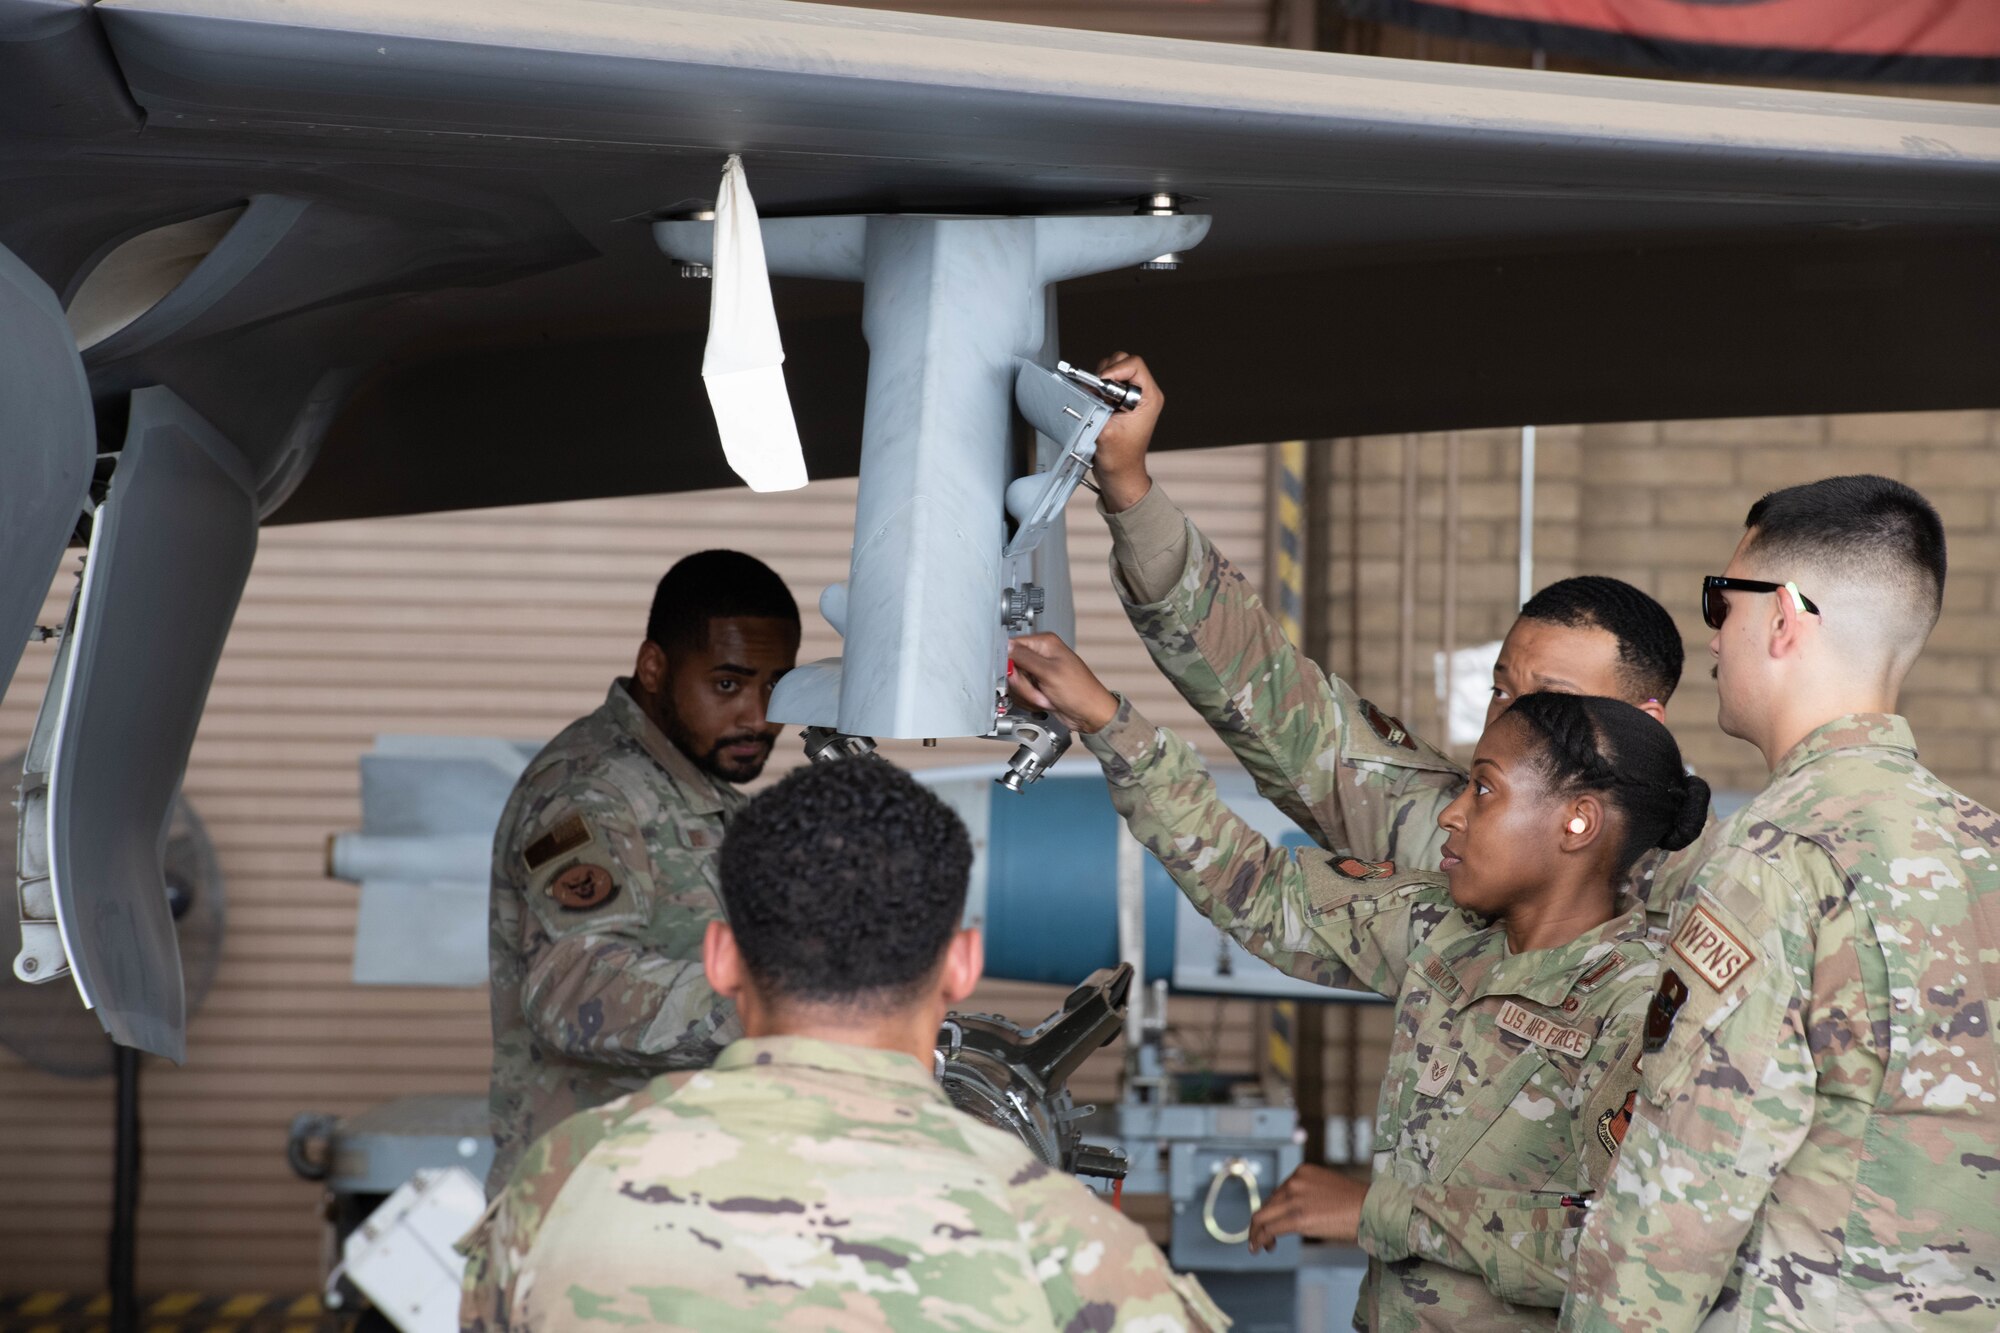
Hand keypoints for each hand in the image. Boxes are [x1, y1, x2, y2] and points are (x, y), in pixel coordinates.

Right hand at [1007, 633, 1118, 733]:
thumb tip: (1006, 645)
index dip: (1009, 662)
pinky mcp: (1037, 686)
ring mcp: (1038, 672)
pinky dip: (1031, 700)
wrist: (1089, 714)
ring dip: (1028, 695)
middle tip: (1038, 688)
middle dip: (1023, 684)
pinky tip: (1045, 700)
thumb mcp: (1049, 672)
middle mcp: (1040, 655)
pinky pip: (1022, 693)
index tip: (1013, 674)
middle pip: (1012, 667)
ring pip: (1015, 683)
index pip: (1012, 646)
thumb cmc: (1079, 691)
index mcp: (1045, 643)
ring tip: (1045, 696)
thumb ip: (1024, 657)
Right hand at [1089, 351, 1161, 512]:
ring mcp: (1130, 396)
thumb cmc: (1120, 460)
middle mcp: (1142, 394)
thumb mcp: (1106, 433)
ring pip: (1112, 370)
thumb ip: (1096, 408)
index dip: (1115, 370)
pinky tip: (1094, 404)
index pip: (1134, 365)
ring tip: (1096, 401)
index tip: (1101, 383)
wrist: (1119, 474)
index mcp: (1149, 398)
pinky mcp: (1118, 401)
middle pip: (1123, 362)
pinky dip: (1095, 388)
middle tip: (1098, 394)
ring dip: (1099, 382)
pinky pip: (1105, 383)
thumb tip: (1085, 391)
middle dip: (1106, 374)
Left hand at [1247, 1163, 1368, 1252]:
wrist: (1373, 1209)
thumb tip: (1296, 1216)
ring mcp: (1294, 1198)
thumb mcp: (1328, 1191)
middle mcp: (1295, 1181)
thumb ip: (1309, 1197)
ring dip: (1257, 1233)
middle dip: (1260, 1223)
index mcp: (1303, 1171)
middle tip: (1260, 1238)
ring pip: (1263, 1216)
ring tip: (1258, 1246)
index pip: (1279, 1193)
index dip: (1272, 1211)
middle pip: (1268, 1204)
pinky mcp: (1297, 1217)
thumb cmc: (1358, 1205)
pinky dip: (1260, 1239)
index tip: (1271, 1224)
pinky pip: (1269, 1229)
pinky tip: (1259, 1248)